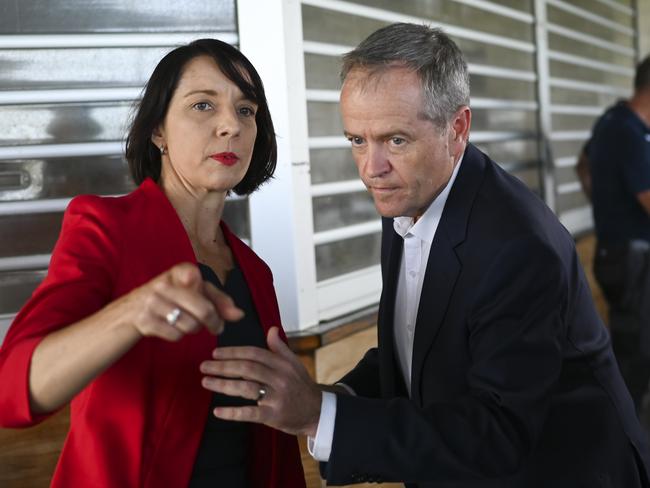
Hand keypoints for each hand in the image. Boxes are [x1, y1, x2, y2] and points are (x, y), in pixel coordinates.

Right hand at [118, 262, 242, 340]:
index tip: (219, 310)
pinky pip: (175, 335)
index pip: (202, 280)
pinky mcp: (143, 321)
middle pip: (203, 308)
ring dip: (193, 329)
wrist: (119, 317)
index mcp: (176, 272)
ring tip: (185, 325)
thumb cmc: (163, 304)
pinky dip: (177, 336)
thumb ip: (216, 301)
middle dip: (214, 322)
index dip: (217, 299)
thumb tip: (240, 315)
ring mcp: (151, 302)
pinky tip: (169, 330)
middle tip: (215, 327)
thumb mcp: (188, 295)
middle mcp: (162, 283)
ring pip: (191, 324)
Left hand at [200, 327, 321, 436]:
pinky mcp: (274, 415)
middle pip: (247, 368)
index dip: (233, 352)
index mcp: (282, 363)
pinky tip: (217, 411)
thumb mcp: (294, 363)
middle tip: (204, 366)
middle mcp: (280, 378)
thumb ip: (280, 347)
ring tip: (206, 382)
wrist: (318, 411)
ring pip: (246, 388)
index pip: (254, 353)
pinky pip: (250, 413)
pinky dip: (233, 413)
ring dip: (223, 385)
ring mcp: (277, 397)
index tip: (215, 353)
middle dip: (223, 366)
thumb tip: (271, 329)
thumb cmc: (301, 386)